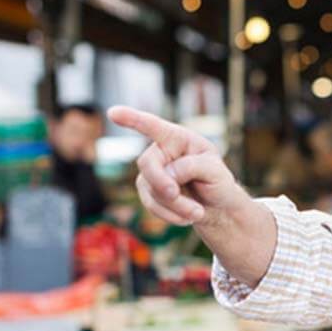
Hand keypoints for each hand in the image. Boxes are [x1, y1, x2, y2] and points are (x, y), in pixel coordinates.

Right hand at [108, 106, 248, 226]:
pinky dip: (171, 215)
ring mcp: (151, 172)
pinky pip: (152, 205)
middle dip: (162, 183)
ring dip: (176, 206)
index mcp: (178, 138)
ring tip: (198, 212)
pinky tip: (186, 217)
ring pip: (152, 190)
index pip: (153, 126)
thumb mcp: (216, 171)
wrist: (216, 206)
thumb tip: (168, 173)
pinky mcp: (148, 192)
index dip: (132, 119)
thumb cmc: (217, 182)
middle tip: (177, 195)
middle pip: (148, 164)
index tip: (113, 112)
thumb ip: (193, 166)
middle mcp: (161, 152)